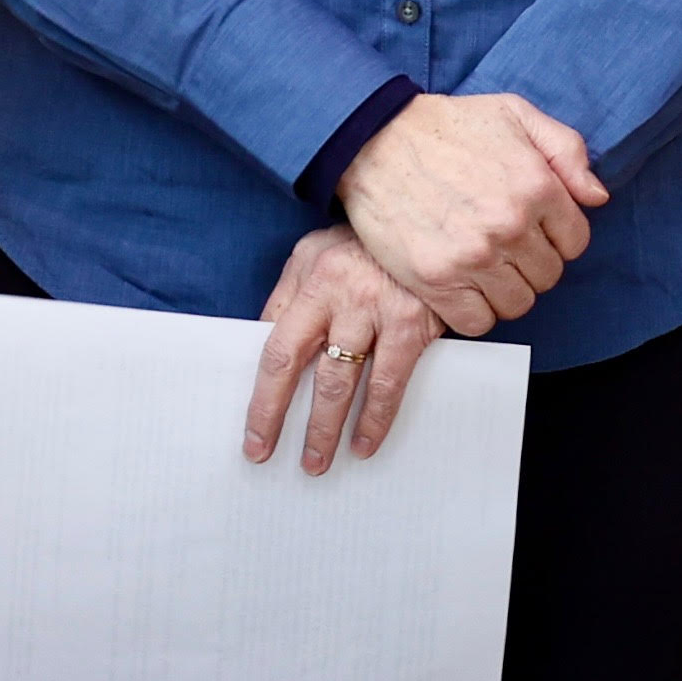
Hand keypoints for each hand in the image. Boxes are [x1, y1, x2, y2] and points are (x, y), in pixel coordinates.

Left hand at [244, 226, 451, 475]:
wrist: (426, 218)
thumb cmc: (362, 244)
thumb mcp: (314, 254)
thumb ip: (289, 298)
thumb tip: (263, 344)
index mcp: (311, 280)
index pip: (277, 349)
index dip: (264, 399)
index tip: (255, 437)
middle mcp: (341, 295)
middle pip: (308, 372)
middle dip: (289, 421)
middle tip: (278, 458)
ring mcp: (377, 309)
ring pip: (345, 382)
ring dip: (330, 429)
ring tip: (319, 462)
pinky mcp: (413, 322)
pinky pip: (390, 381)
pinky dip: (376, 418)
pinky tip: (366, 442)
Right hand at [335, 92, 606, 323]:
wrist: (374, 139)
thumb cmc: (447, 125)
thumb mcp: (515, 113)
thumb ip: (566, 150)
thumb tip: (597, 197)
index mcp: (536, 185)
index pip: (575, 242)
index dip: (556, 237)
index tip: (531, 229)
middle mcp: (510, 225)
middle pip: (548, 277)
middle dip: (530, 263)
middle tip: (502, 245)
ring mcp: (474, 256)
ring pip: (517, 304)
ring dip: (504, 289)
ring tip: (482, 265)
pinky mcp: (437, 280)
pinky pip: (478, 322)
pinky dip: (473, 310)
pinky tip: (461, 284)